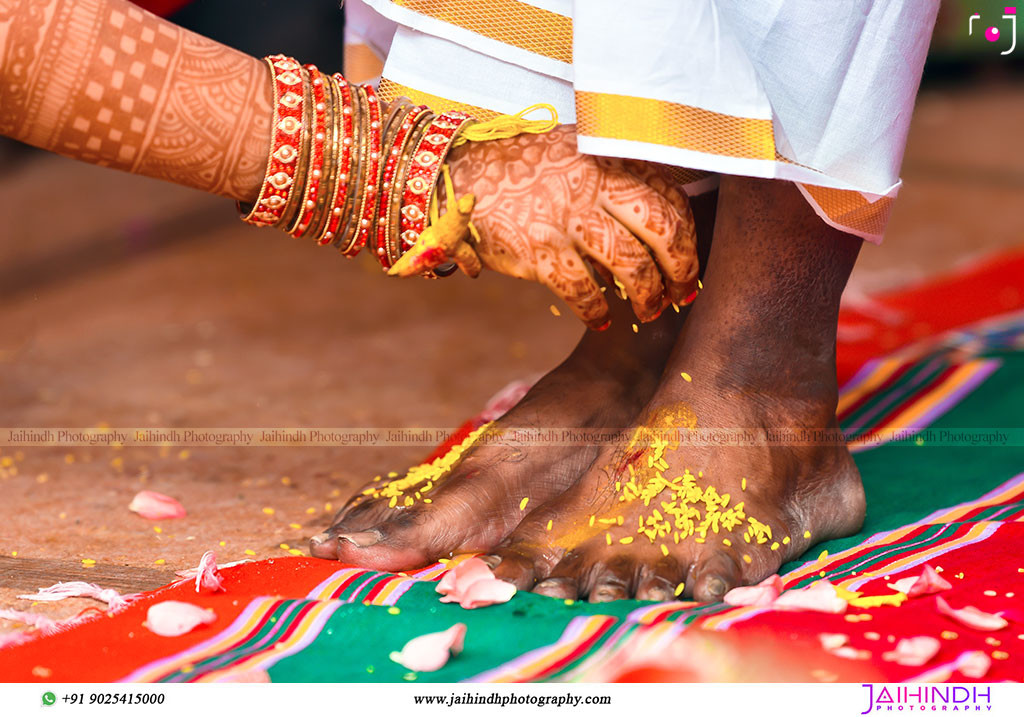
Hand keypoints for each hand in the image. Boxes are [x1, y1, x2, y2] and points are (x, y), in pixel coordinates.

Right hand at [444, 125, 698, 328]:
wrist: (455, 176)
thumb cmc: (522, 173)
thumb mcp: (573, 156)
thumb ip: (612, 181)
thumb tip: (651, 233)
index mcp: (606, 159)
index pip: (669, 198)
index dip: (688, 238)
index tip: (687, 264)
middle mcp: (591, 184)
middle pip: (661, 229)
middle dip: (681, 268)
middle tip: (681, 293)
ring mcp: (565, 217)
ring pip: (630, 265)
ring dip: (648, 296)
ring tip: (648, 311)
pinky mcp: (538, 249)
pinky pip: (583, 291)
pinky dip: (597, 311)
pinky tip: (601, 319)